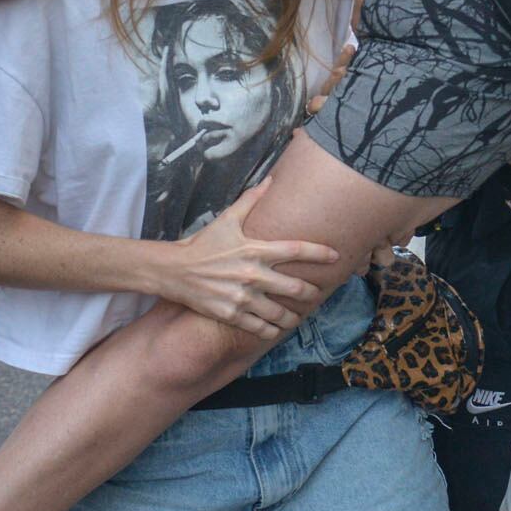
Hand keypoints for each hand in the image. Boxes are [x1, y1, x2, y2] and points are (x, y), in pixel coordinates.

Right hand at [148, 189, 340, 338]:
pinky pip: (260, 328)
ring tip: (298, 316)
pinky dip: (271, 330)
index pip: (296, 250)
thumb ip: (251, 200)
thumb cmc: (203, 244)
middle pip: (294, 287)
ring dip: (293, 316)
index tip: (336, 256)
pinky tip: (276, 329)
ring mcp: (243, 297)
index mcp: (255, 249)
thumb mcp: (227, 220)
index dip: (319, 253)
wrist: (174, 270)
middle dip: (311, 293)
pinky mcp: (232, 314)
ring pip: (280, 313)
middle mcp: (253, 275)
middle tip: (317, 294)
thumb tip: (271, 179)